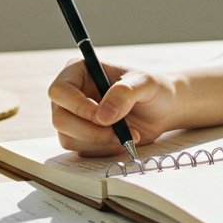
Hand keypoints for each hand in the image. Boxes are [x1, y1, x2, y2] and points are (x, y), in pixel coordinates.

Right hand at [48, 58, 176, 155]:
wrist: (162, 110)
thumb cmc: (152, 89)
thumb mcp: (145, 83)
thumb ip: (125, 93)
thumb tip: (102, 116)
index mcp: (79, 71)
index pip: (60, 90)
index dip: (77, 106)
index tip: (103, 117)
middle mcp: (71, 94)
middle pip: (60, 119)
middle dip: (90, 131)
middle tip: (119, 133)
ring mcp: (74, 117)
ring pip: (68, 138)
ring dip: (99, 143)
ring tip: (128, 134)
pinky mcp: (81, 136)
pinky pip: (81, 151)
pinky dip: (103, 150)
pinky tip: (122, 141)